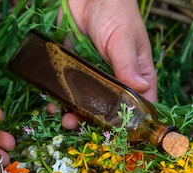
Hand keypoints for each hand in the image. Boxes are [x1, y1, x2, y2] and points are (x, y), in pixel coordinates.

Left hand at [51, 0, 157, 128]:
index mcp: (136, 73)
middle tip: (80, 128)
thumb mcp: (123, 37)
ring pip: (86, 101)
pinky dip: (60, 97)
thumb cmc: (115, 8)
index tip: (119, 139)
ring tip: (63, 119)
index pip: (140, 105)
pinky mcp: (74, 64)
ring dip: (74, 113)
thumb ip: (128, 65)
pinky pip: (67, 86)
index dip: (131, 123)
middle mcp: (116, 77)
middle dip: (95, 122)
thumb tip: (141, 89)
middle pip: (109, 109)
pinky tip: (51, 104)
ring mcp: (94, 72)